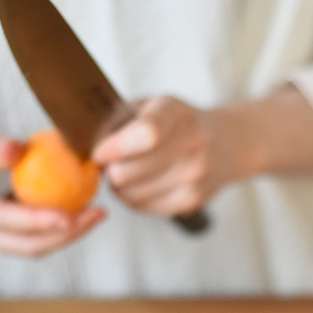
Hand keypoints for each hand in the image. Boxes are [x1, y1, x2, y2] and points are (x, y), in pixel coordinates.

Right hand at [0, 117, 104, 255]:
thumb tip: (22, 150)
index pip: (9, 221)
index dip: (45, 220)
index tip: (76, 213)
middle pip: (27, 245)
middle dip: (67, 234)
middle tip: (99, 212)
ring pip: (28, 245)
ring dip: (64, 232)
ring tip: (95, 210)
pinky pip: (24, 235)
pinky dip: (49, 224)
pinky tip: (74, 204)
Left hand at [90, 96, 231, 219]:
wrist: (226, 143)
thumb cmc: (177, 122)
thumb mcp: (150, 105)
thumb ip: (118, 120)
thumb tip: (86, 144)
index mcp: (176, 113)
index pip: (146, 134)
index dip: (114, 147)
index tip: (100, 152)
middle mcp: (192, 145)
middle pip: (127, 172)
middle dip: (111, 168)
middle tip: (114, 160)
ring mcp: (195, 177)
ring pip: (130, 194)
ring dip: (120, 185)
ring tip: (130, 170)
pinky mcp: (192, 202)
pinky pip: (142, 207)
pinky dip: (135, 197)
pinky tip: (144, 183)